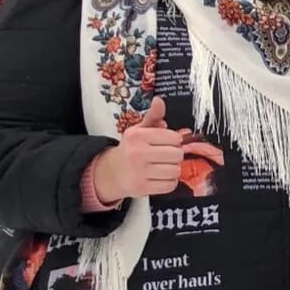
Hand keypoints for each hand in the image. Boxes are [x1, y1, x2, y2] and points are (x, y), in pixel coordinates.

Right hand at [92, 98, 223, 201]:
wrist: (112, 172)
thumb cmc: (131, 148)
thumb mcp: (139, 130)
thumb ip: (153, 116)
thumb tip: (159, 101)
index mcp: (138, 136)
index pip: (174, 138)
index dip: (174, 141)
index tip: (166, 143)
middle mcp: (138, 153)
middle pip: (177, 155)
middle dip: (175, 156)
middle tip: (165, 156)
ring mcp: (139, 172)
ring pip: (175, 170)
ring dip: (173, 170)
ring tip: (161, 167)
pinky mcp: (142, 188)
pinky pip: (170, 185)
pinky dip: (169, 182)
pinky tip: (159, 177)